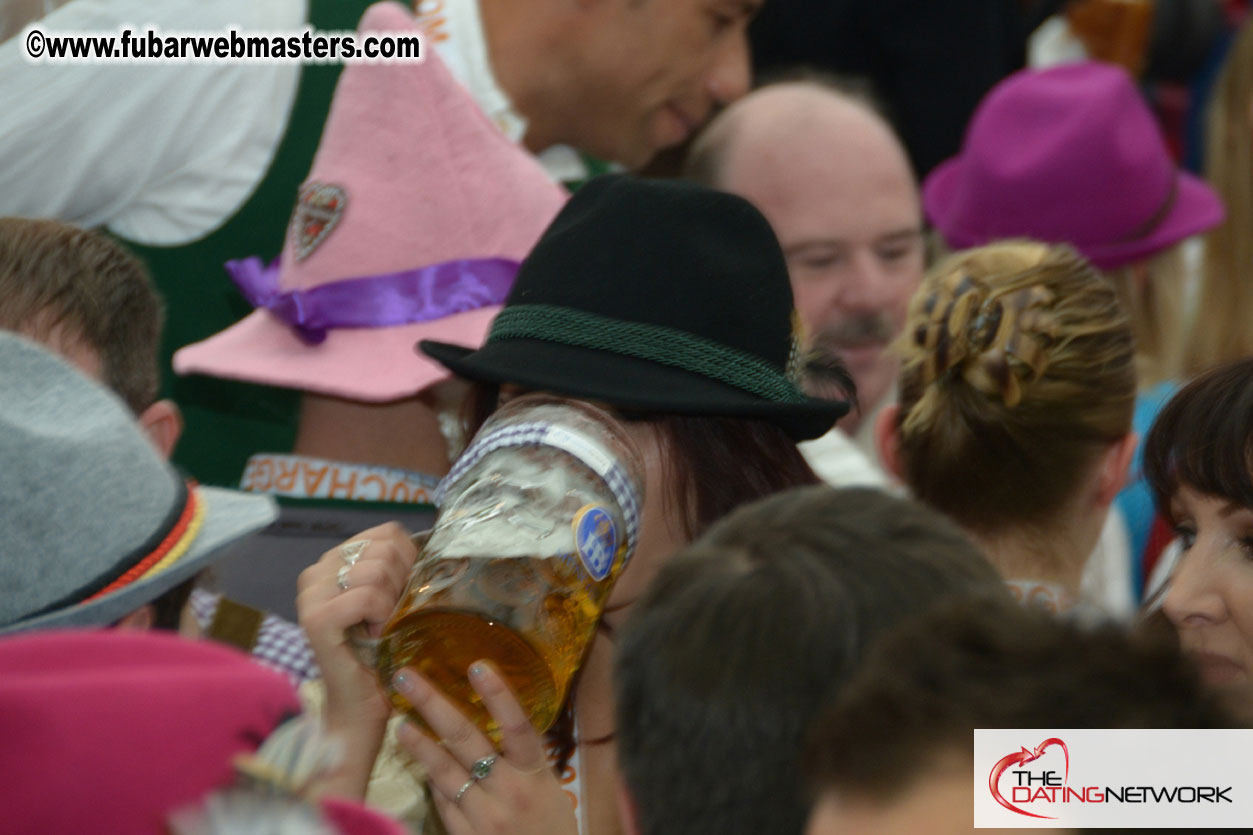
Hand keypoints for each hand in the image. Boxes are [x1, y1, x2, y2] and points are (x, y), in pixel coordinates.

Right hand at [297, 523, 418, 795]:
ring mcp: (311, 594)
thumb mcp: (396, 597)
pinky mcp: (315, 619)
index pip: (388, 534)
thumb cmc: (384, 652)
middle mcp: (317, 571)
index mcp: (335, 560)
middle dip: (402, 584)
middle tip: (393, 617)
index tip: (404, 595)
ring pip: (376, 570)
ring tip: (382, 628)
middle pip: (385, 549)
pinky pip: (367, 596)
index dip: (410, 562)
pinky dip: (382, 617)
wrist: (364, 705)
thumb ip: (401, 566)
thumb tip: (436, 545)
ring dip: (392, 604)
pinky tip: (376, 636)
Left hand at [393, 662, 577, 834]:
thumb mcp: (548, 788)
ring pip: (445, 772)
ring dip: (420, 744)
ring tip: (400, 722)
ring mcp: (485, 816)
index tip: (477, 665)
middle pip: (467, 740)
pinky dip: (433, 781)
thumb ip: (522, 759)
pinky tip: (420, 762)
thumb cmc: (552, 827)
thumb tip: (489, 722)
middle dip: (434, 704)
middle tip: (406, 678)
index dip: (499, 695)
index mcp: (536, 774)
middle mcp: (510, 791)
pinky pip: (444, 802)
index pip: (519, 727)